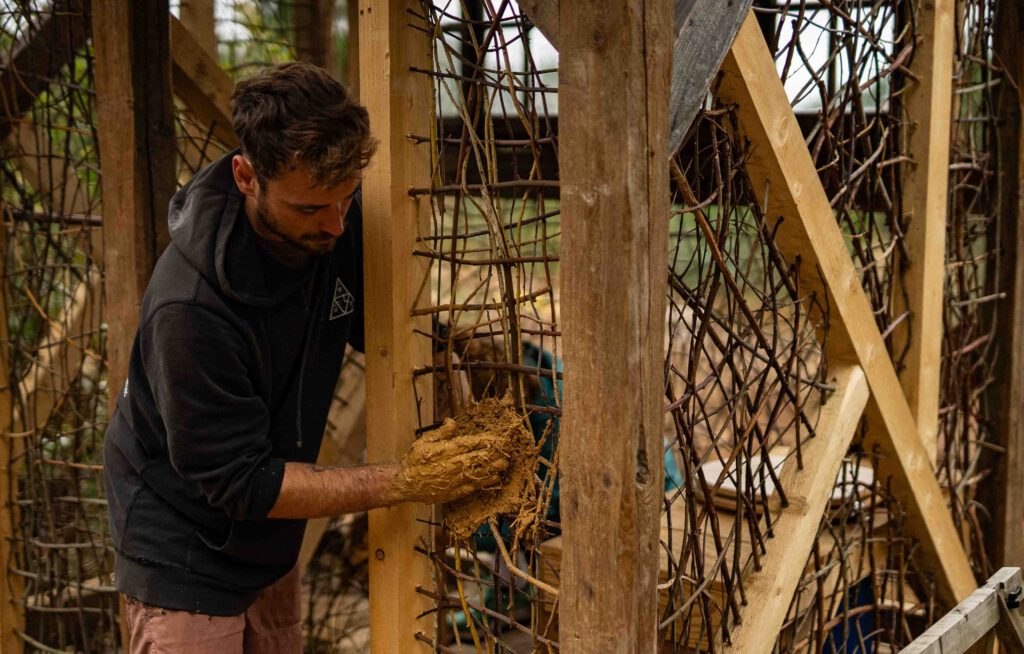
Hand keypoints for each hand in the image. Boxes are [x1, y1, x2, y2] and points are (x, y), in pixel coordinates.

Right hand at [384, 419, 510, 504]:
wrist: (405, 484)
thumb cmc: (414, 461)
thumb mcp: (423, 442)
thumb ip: (440, 433)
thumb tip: (452, 421)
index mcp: (445, 451)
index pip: (470, 444)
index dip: (486, 441)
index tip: (498, 439)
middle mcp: (452, 465)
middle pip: (478, 458)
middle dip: (494, 453)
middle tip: (508, 449)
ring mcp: (454, 480)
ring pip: (478, 473)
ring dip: (493, 468)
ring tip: (505, 463)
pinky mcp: (454, 492)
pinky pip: (472, 486)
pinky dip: (484, 482)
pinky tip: (494, 478)